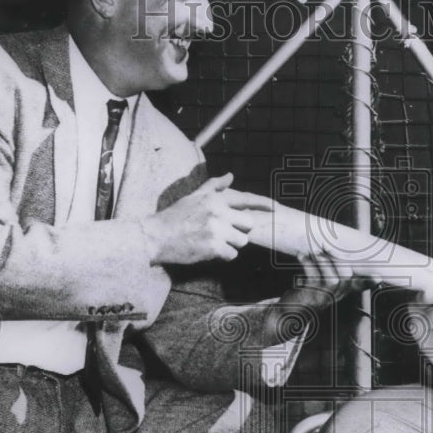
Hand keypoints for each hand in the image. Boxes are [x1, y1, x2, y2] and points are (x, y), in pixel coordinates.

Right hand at [142, 173, 273, 264]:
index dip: (263, 204)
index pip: (245, 200)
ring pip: (241, 241)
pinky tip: (209, 250)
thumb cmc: (174, 217)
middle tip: (222, 232)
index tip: (276, 208)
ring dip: (230, 244)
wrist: (155, 236)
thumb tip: (230, 176)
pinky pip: (231, 254)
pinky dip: (223, 255)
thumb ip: (214, 186)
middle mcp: (218, 212)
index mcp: (214, 199)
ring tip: (212, 241)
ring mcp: (216, 230)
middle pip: (248, 225)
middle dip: (239, 231)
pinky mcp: (213, 247)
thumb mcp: (194, 196)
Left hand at [264, 250, 368, 343]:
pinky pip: (313, 276)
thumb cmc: (307, 294)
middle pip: (347, 276)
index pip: (358, 286)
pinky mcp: (311, 295)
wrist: (289, 314)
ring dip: (321, 259)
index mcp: (340, 291)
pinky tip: (301, 255)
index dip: (368, 281)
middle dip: (337, 258)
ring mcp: (324, 297)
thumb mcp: (322, 284)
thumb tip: (328, 247)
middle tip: (326, 244)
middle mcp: (336, 295)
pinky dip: (307, 263)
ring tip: (313, 249)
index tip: (378, 278)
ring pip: (332, 277)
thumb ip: (330, 269)